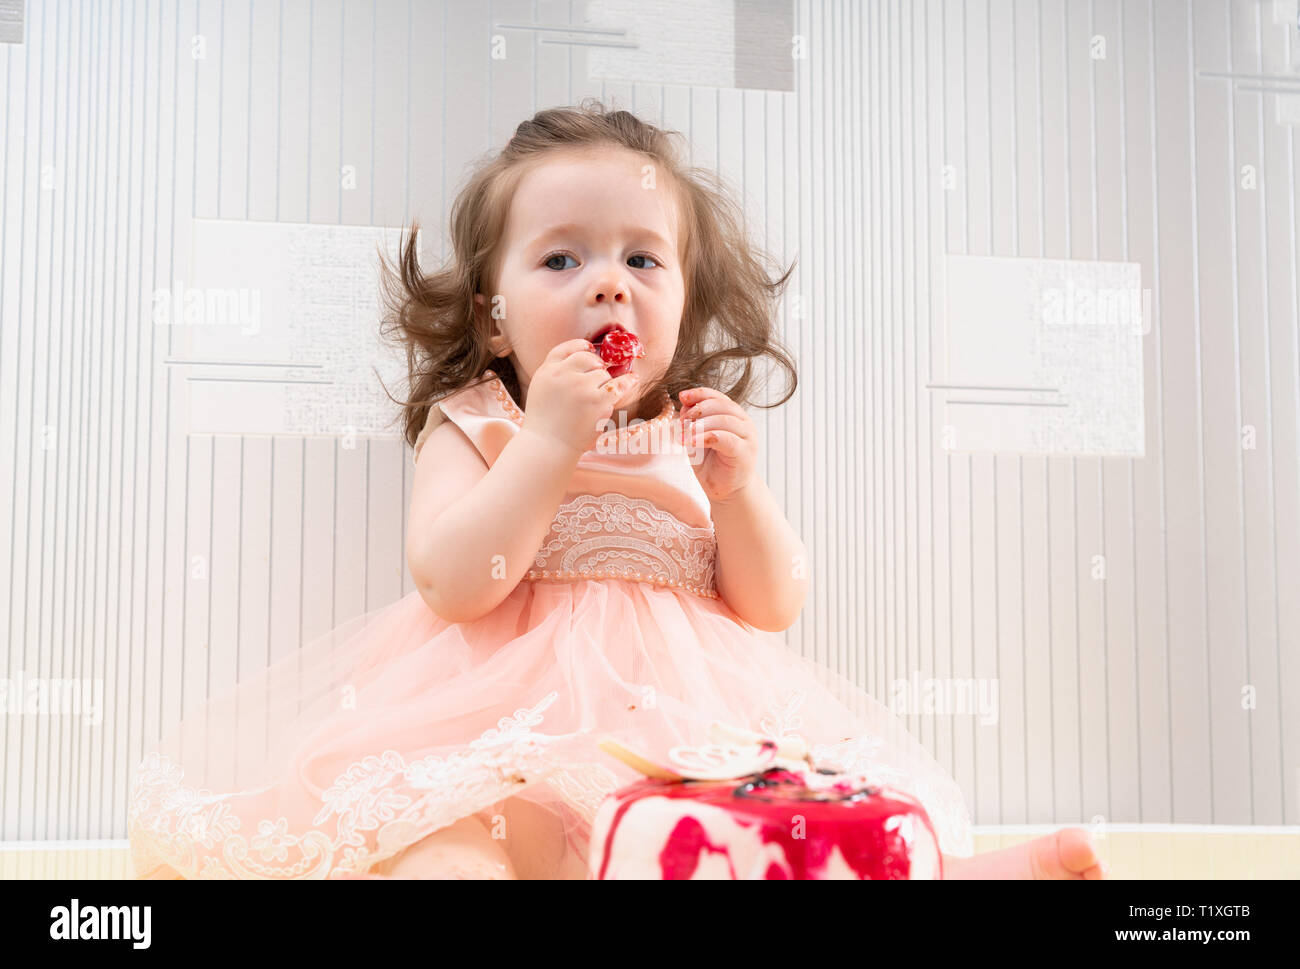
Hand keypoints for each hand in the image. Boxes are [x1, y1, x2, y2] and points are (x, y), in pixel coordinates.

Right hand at [520, 339, 640, 454]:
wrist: (547, 446)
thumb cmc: (545, 422)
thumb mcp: (540, 389)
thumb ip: (557, 372)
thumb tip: (585, 355)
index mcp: (547, 370)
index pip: (566, 349)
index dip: (581, 347)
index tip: (590, 349)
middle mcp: (563, 374)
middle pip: (588, 359)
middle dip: (595, 368)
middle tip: (594, 383)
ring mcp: (581, 386)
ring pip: (603, 374)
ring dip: (603, 385)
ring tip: (594, 402)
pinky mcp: (597, 401)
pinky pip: (618, 385)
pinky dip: (628, 382)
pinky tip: (634, 379)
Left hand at [679, 387, 757, 504]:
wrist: (726, 490)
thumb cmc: (711, 463)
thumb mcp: (697, 438)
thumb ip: (692, 422)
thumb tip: (683, 404)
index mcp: (733, 415)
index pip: (718, 397)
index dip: (700, 394)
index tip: (682, 397)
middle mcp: (743, 423)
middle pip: (721, 405)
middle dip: (698, 410)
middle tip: (681, 421)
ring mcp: (747, 437)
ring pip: (724, 420)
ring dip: (700, 424)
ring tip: (683, 435)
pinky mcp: (744, 452)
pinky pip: (725, 438)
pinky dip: (706, 437)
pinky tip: (692, 442)